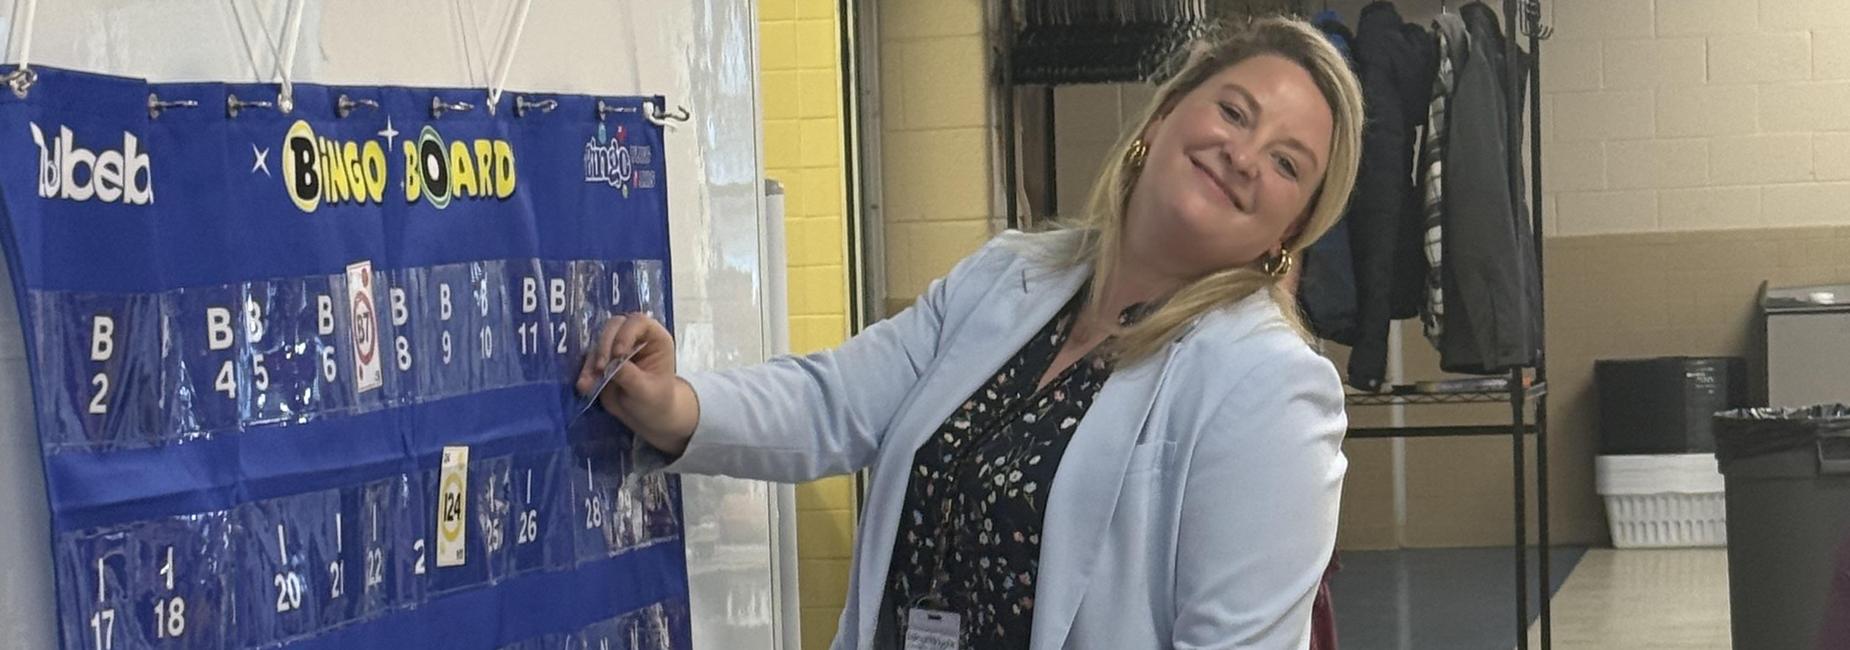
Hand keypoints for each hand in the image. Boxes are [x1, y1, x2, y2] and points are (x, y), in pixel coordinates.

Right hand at [576, 313, 696, 453]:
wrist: (647, 416)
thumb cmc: (656, 400)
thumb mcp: (646, 391)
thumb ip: (631, 377)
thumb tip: (612, 364)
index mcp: (655, 339)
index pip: (639, 321)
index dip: (626, 333)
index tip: (618, 354)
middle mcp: (636, 337)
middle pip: (614, 326)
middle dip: (604, 345)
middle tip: (601, 368)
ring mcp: (617, 346)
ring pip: (598, 341)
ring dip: (591, 361)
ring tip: (589, 383)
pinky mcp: (603, 359)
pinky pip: (590, 359)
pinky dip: (586, 371)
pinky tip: (584, 386)